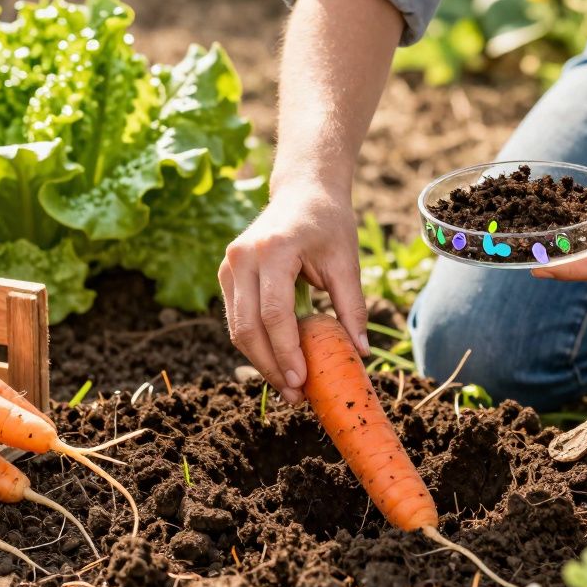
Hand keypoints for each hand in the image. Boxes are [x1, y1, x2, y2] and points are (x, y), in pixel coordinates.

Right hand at [219, 180, 369, 404]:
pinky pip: (237, 318)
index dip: (286, 352)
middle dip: (270, 366)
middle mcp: (242, 257)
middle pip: (248, 327)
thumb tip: (360, 353)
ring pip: (237, 328)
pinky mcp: (226, 273)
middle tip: (295, 395)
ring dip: (260, 361)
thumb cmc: (329, 223)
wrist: (303, 191)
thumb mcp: (346, 261)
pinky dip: (255, 344)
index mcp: (273, 250)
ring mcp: (229, 265)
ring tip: (288, 386)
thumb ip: (352, 307)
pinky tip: (277, 363)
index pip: (274, 313)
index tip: (302, 381)